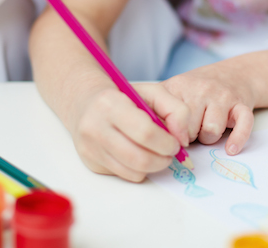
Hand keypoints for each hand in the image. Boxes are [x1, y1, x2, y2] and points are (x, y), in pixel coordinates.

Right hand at [67, 82, 190, 181]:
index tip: (175, 142)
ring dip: (153, 167)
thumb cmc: (125, 98)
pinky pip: (124, 176)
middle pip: (139, 158)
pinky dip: (138, 169)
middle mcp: (95, 127)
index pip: (145, 132)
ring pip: (133, 172)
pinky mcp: (91, 163)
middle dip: (163, 160)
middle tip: (170, 153)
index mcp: (110, 103)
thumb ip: (176, 110)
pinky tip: (138, 154)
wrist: (86, 104)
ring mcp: (90, 148)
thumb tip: (182, 139)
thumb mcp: (153, 92)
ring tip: (157, 154)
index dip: (167, 142)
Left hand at [161, 62, 254, 154]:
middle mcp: (201, 89)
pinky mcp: (241, 104)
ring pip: (212, 131)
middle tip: (193, 128)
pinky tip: (231, 148)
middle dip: (190, 136)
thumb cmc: (198, 89)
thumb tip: (148, 135)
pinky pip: (242, 126)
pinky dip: (237, 139)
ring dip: (210, 137)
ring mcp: (222, 96)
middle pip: (190, 129)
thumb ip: (157, 109)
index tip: (172, 135)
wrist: (234, 73)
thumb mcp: (174, 91)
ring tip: (208, 127)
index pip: (168, 119)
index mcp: (178, 86)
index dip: (170, 133)